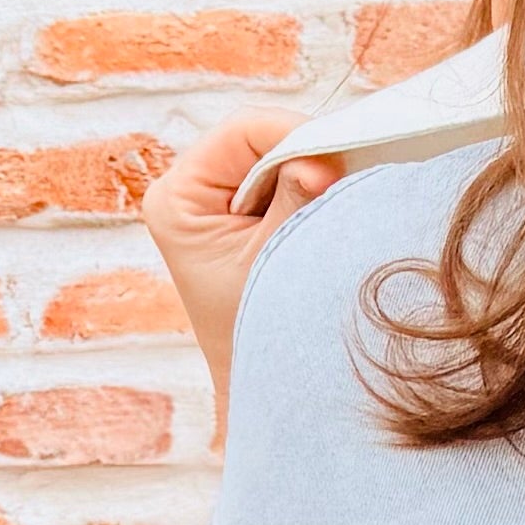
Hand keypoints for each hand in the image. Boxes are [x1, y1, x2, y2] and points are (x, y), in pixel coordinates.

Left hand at [141, 110, 343, 443]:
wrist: (264, 391)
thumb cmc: (260, 336)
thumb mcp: (277, 261)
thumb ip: (296, 202)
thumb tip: (320, 159)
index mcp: (177, 199)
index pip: (244, 132)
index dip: (295, 136)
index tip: (337, 168)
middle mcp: (189, 191)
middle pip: (262, 140)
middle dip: (308, 157)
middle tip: (346, 187)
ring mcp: (217, 201)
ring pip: (279, 159)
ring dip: (315, 178)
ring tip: (337, 209)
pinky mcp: (245, 214)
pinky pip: (287, 182)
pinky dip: (313, 194)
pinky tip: (328, 217)